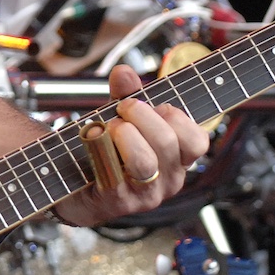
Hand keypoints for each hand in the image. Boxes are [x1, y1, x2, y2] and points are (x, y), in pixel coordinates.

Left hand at [62, 65, 209, 224]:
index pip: (197, 141)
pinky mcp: (118, 202)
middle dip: (141, 115)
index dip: (174, 116)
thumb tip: (124, 72)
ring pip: (144, 162)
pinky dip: (100, 150)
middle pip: (168, 142)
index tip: (153, 105)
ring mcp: (145, 194)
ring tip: (109, 126)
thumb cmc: (109, 151)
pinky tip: (93, 139)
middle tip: (121, 108)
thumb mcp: (123, 118)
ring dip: (123, 134)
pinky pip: (113, 174)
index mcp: (179, 159)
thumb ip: (126, 94)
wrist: (77, 187)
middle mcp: (169, 180)